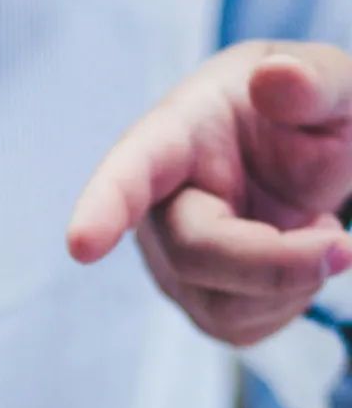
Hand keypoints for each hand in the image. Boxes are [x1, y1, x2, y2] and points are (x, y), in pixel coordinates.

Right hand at [69, 41, 351, 345]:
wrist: (299, 159)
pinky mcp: (199, 306)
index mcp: (174, 138)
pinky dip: (289, 301)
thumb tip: (277, 79)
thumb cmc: (303, 112)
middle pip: (195, 254)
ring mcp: (171, 266)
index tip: (82, 245)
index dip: (102, 209)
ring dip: (292, 280)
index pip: (128, 174)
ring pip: (222, 305)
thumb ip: (316, 80)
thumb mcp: (330, 84)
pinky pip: (242, 328)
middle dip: (275, 263)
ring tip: (316, 230)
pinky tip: (295, 260)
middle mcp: (157, 210)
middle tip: (344, 247)